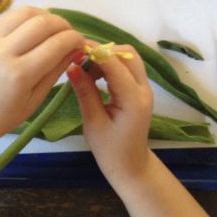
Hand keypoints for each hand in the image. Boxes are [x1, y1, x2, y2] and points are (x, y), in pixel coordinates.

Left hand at [0, 6, 84, 152]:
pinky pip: (10, 17)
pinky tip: (36, 26)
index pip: (56, 44)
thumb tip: (76, 50)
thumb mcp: (35, 100)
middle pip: (43, 23)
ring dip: (46, 16)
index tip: (82, 43)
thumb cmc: (1, 118)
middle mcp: (5, 53)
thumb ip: (56, 71)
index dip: (75, 40)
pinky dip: (28, 16)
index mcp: (20, 75)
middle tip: (71, 36)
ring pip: (26, 13)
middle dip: (64, 25)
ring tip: (54, 29)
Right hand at [67, 45, 153, 188]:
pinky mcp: (140, 89)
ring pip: (128, 57)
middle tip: (80, 61)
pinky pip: (127, 66)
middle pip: (127, 54)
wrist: (131, 166)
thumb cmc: (110, 151)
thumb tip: (71, 66)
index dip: (95, 53)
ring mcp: (144, 88)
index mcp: (133, 99)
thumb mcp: (93, 123)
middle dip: (103, 51)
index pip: (115, 64)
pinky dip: (111, 64)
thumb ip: (85, 92)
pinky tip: (95, 74)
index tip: (73, 51)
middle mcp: (143, 89)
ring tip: (86, 68)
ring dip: (107, 57)